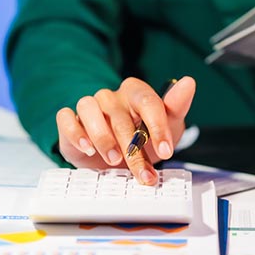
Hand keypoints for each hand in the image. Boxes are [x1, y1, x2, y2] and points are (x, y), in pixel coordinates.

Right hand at [55, 76, 195, 183]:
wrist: (117, 160)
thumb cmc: (143, 139)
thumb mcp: (168, 126)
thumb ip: (177, 106)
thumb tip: (189, 82)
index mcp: (135, 92)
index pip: (148, 102)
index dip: (158, 127)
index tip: (167, 151)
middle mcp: (111, 97)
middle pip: (120, 116)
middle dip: (133, 149)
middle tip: (142, 172)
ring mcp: (90, 106)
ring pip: (89, 109)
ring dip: (102, 137)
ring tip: (113, 159)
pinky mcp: (70, 120)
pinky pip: (66, 118)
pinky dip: (75, 132)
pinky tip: (87, 148)